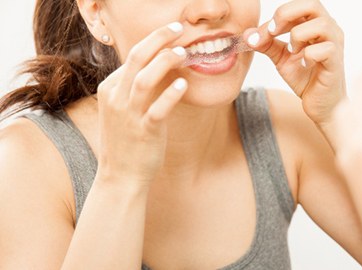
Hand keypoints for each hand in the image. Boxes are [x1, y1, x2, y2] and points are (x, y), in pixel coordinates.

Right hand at [96, 22, 187, 185]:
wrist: (121, 176)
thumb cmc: (127, 141)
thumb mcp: (124, 109)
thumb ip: (136, 87)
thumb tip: (161, 66)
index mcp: (109, 89)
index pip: (131, 57)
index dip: (153, 42)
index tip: (172, 34)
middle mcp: (116, 98)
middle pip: (136, 58)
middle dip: (158, 39)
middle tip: (177, 28)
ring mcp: (128, 115)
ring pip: (144, 79)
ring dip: (165, 62)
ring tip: (184, 52)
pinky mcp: (144, 131)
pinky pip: (157, 109)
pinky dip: (170, 95)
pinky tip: (183, 84)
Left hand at [244, 0, 344, 126]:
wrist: (320, 105)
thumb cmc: (305, 78)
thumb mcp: (281, 57)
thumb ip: (266, 44)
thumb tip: (247, 35)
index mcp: (314, 24)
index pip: (297, 6)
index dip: (277, 15)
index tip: (262, 33)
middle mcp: (328, 29)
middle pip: (312, 4)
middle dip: (286, 14)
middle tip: (272, 32)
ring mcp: (335, 45)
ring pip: (321, 24)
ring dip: (298, 36)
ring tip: (292, 51)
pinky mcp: (336, 62)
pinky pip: (325, 49)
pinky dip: (308, 56)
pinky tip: (304, 66)